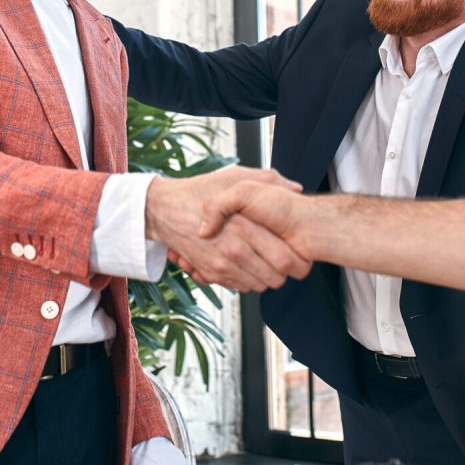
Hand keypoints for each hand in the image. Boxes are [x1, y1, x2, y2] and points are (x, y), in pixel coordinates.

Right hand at [146, 167, 309, 290]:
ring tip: (266, 260)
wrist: (164, 210)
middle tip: (286, 260)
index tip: (301, 255)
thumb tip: (295, 187)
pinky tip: (247, 263)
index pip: (285, 259)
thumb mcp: (235, 177)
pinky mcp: (210, 274)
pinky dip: (248, 280)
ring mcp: (221, 265)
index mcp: (244, 227)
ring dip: (266, 277)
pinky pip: (240, 287)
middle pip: (275, 278)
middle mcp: (233, 250)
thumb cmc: (200, 191)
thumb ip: (268, 180)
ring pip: (259, 286)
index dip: (299, 262)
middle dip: (285, 272)